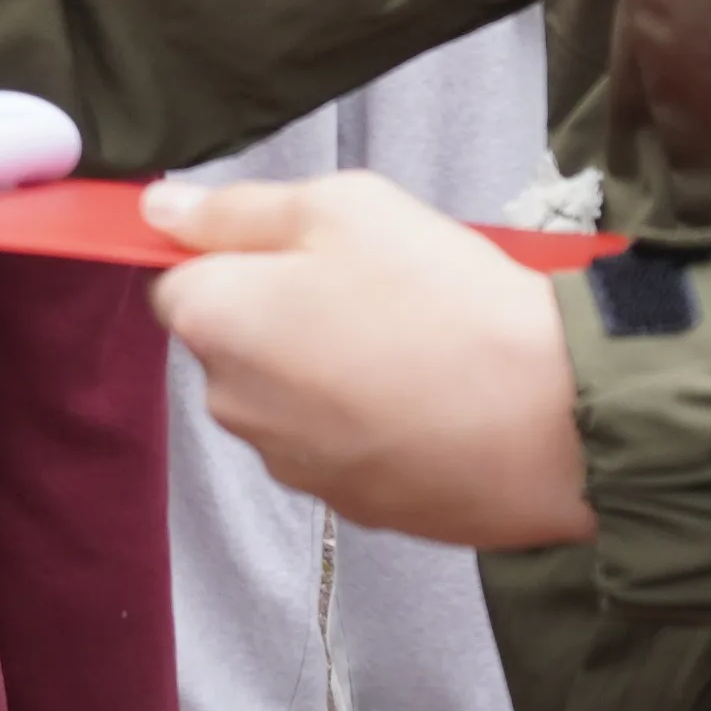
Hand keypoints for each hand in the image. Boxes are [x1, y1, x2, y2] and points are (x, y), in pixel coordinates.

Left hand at [142, 169, 599, 550]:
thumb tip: (161, 210)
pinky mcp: (347, 503)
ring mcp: (288, 462)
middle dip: (282, 312)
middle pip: (233, 343)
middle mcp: (232, 403)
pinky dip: (369, 420)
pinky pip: (339, 444)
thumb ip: (238, 209)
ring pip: (286, 397)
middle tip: (372, 286)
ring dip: (326, 369)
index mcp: (215, 321)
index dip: (234, 257)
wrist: (549, 420)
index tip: (300, 248)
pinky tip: (430, 396)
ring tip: (413, 342)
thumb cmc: (445, 301)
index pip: (177, 282)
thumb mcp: (343, 207)